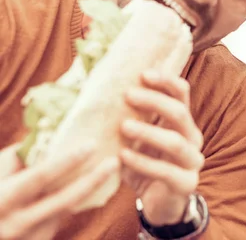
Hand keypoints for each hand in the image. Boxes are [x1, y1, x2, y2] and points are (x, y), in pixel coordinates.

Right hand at [0, 143, 117, 239]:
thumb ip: (14, 160)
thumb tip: (44, 135)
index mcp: (2, 199)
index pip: (40, 177)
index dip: (67, 161)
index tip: (91, 145)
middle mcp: (16, 223)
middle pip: (63, 200)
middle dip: (92, 180)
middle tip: (113, 161)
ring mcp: (28, 238)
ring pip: (65, 211)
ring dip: (86, 191)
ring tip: (107, 170)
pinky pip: (58, 221)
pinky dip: (72, 204)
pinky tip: (86, 187)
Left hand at [121, 70, 203, 225]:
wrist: (158, 203)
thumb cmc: (145, 163)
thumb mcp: (139, 138)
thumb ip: (131, 118)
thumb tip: (100, 91)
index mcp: (182, 121)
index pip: (182, 93)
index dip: (166, 81)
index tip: (143, 74)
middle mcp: (192, 137)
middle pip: (180, 113)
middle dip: (154, 101)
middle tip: (128, 95)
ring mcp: (192, 161)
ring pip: (176, 142)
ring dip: (148, 132)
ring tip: (123, 127)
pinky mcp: (186, 184)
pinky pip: (166, 171)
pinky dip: (143, 162)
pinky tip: (123, 156)